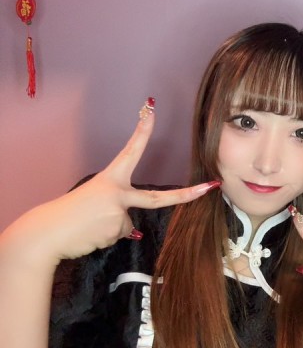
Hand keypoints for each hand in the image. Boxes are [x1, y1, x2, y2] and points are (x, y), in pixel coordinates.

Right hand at [4, 98, 218, 265]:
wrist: (47, 234)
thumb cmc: (69, 217)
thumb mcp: (95, 205)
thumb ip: (118, 211)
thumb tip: (134, 231)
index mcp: (110, 179)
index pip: (131, 150)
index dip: (143, 131)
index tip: (152, 109)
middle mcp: (118, 192)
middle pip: (158, 197)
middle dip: (187, 194)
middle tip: (210, 187)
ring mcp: (119, 211)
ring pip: (127, 224)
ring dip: (110, 228)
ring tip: (89, 226)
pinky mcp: (116, 230)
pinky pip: (119, 235)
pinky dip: (106, 237)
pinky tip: (90, 234)